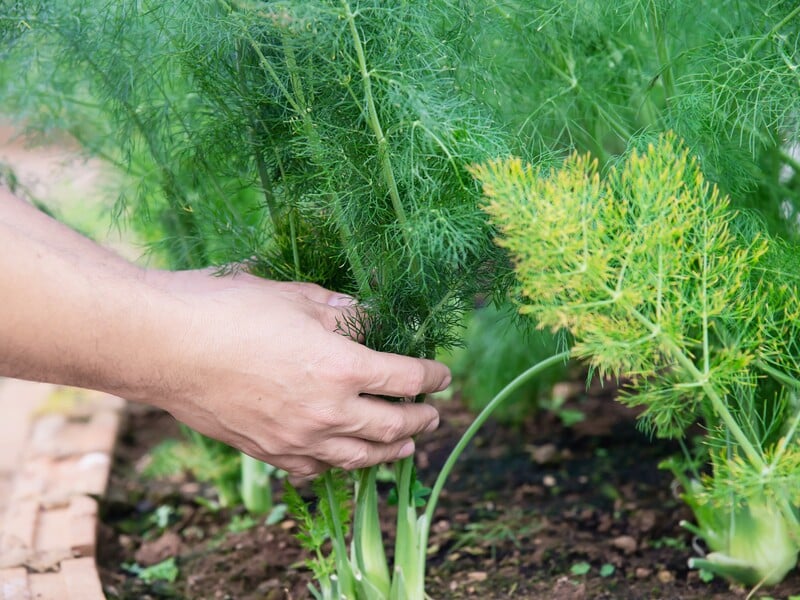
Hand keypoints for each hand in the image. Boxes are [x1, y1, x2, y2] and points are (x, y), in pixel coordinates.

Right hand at [148, 269, 448, 479]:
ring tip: (406, 448)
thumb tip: (364, 313)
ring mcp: (296, 437)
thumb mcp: (295, 297)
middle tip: (433, 415)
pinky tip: (343, 460)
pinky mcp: (266, 450)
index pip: (406, 379)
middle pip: (391, 425)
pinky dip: (338, 466)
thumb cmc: (227, 310)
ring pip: (359, 457)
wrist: (163, 345)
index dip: (432, 377)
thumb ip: (338, 311)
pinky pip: (314, 468)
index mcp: (343, 367)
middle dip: (420, 419)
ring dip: (391, 452)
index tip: (443, 376)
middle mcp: (327, 412)